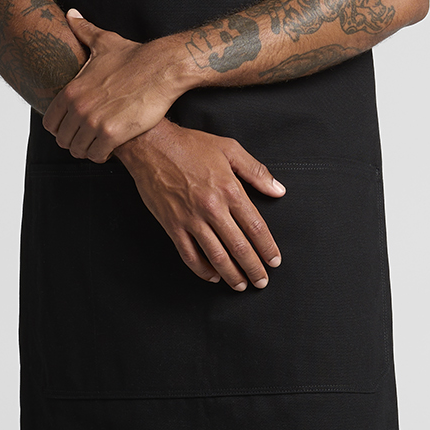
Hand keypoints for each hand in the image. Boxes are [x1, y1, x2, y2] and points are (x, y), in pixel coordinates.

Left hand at [41, 11, 186, 160]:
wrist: (162, 68)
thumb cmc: (134, 57)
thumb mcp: (104, 42)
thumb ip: (82, 30)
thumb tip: (71, 14)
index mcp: (71, 90)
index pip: (50, 123)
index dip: (60, 128)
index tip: (73, 128)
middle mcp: (78, 107)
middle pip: (63, 139)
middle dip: (74, 141)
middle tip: (87, 138)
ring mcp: (94, 122)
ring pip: (78, 150)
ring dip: (87, 150)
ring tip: (98, 145)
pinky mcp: (112, 134)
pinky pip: (96, 155)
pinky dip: (101, 155)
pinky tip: (110, 148)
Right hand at [114, 121, 285, 290]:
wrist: (151, 145)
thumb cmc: (189, 145)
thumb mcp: (229, 149)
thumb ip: (256, 171)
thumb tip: (278, 190)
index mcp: (229, 190)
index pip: (256, 227)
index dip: (267, 248)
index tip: (274, 260)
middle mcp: (212, 208)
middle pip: (239, 247)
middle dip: (254, 268)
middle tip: (262, 281)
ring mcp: (191, 219)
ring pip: (216, 256)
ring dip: (232, 275)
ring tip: (241, 285)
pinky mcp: (172, 225)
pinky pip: (189, 255)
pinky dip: (202, 270)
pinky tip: (212, 276)